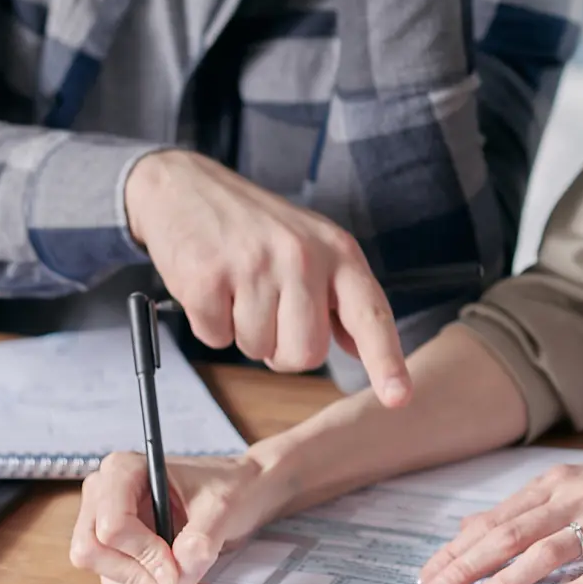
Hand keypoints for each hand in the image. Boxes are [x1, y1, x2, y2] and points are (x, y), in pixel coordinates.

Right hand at [69, 449, 295, 583]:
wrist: (242, 493)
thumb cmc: (229, 486)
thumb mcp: (222, 506)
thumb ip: (200, 540)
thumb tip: (178, 575)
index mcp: (123, 470)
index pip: (112, 524)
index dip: (142, 554)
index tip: (175, 572)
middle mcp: (104, 496)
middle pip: (93, 553)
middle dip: (137, 579)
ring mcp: (106, 526)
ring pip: (108, 576)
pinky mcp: (119, 552)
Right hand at [126, 149, 409, 406]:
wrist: (184, 186)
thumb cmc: (255, 226)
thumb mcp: (312, 246)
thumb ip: (339, 298)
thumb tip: (361, 348)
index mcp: (338, 251)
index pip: (370, 314)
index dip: (386, 361)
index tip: (398, 397)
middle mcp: (303, 256)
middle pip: (306, 353)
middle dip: (283, 350)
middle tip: (268, 312)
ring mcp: (255, 265)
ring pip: (258, 350)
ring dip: (243, 333)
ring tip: (237, 288)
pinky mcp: (208, 276)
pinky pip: (215, 338)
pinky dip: (210, 324)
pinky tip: (211, 286)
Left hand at [417, 455, 582, 583]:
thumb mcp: (573, 486)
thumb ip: (524, 508)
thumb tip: (471, 528)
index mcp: (556, 485)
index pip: (496, 520)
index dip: (458, 549)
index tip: (428, 573)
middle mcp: (576, 499)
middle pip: (511, 535)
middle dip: (467, 566)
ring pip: (546, 552)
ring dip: (507, 581)